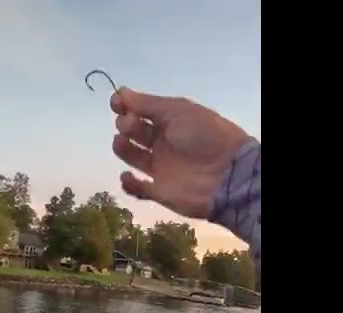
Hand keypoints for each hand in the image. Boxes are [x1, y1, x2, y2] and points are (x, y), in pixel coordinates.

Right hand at [109, 87, 250, 218]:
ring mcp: (160, 166)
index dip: (126, 106)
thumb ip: (147, 104)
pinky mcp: (159, 190)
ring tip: (122, 143)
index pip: (142, 110)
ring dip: (122, 148)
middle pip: (134, 131)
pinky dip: (128, 183)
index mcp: (170, 120)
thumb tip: (120, 92)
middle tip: (132, 125)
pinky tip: (127, 175)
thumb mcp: (178, 111)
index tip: (116, 103)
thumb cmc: (204, 136)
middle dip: (126, 124)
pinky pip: (137, 188)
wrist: (226, 174)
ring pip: (132, 156)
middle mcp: (163, 141)